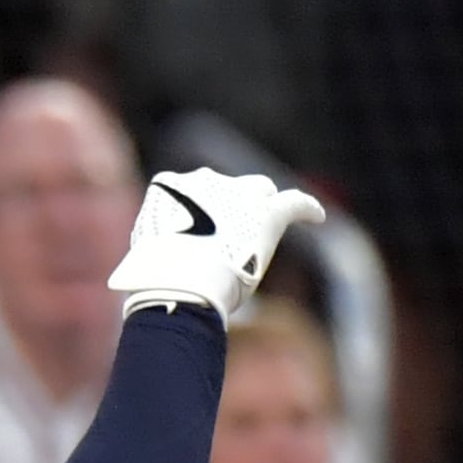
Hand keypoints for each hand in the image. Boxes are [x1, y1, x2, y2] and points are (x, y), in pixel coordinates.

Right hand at [107, 169, 325, 320]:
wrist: (175, 281)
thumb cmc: (154, 277)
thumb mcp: (146, 255)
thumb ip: (159, 250)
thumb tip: (154, 274)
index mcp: (171, 186)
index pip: (190, 189)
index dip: (197, 207)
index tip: (197, 226)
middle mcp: (205, 181)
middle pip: (227, 185)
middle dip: (232, 201)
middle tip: (232, 229)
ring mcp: (240, 195)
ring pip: (259, 191)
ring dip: (262, 205)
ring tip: (264, 226)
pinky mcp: (269, 214)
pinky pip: (294, 203)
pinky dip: (306, 209)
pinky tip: (316, 216)